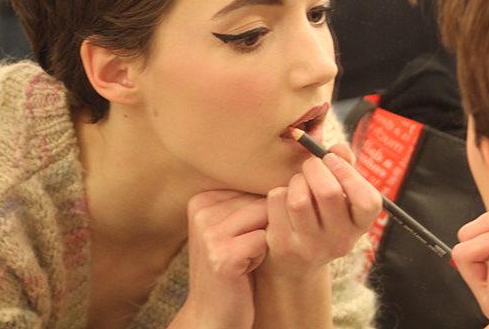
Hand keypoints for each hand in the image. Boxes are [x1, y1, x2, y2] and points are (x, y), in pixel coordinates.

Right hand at [171, 191, 268, 328]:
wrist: (211, 314)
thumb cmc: (231, 266)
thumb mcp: (231, 227)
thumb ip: (247, 200)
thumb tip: (287, 176)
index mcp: (201, 199)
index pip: (252, 186)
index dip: (259, 213)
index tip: (241, 236)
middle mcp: (201, 212)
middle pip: (260, 200)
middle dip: (263, 226)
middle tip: (243, 250)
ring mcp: (209, 233)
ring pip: (265, 217)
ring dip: (264, 240)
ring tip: (244, 257)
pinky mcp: (223, 255)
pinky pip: (265, 239)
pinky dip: (263, 255)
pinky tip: (245, 268)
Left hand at [259, 143, 381, 276]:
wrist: (294, 263)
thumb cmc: (321, 214)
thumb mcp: (341, 196)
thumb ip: (345, 166)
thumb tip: (338, 149)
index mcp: (360, 226)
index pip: (368, 201)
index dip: (349, 173)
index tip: (331, 159)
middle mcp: (340, 241)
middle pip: (329, 192)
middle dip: (314, 167)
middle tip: (309, 165)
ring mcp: (311, 247)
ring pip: (299, 198)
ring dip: (295, 181)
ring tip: (297, 184)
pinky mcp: (283, 246)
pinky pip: (277, 201)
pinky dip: (278, 192)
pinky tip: (283, 201)